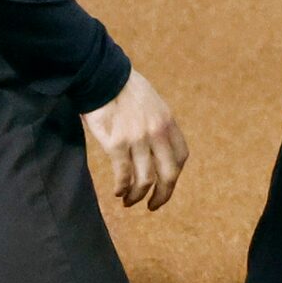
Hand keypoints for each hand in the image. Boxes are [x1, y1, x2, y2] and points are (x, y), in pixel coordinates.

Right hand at [82, 69, 188, 208]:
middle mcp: (157, 132)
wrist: (101, 76)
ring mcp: (137, 139)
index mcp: (167, 122)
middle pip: (169, 174)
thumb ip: (157, 123)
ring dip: (138, 196)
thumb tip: (157, 146)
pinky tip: (118, 192)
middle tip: (153, 206)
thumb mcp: (151, 103)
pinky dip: (122, 188)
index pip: (181, 157)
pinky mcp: (116, 143)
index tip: (166, 184)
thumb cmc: (122, 88)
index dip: (174, 175)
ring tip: (129, 202)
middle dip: (163, 195)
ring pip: (146, 179)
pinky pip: (124, 174)